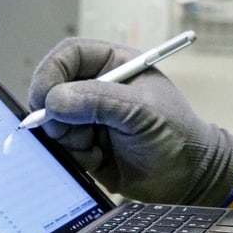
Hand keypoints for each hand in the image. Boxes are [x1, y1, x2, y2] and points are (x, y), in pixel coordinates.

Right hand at [28, 37, 232, 204]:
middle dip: (55, 112)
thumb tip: (55, 101)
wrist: (188, 177)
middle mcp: (97, 86)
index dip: (51, 71)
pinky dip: (74, 154)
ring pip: (52, 120)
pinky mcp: (85, 143)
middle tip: (68, 131)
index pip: (69, 54)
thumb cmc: (176, 134)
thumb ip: (98, 101)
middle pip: (52, 87)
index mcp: (114, 63)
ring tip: (96, 146)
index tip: (45, 97)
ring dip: (67, 136)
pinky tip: (100, 159)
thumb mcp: (141, 112)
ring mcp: (89, 115)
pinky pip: (61, 145)